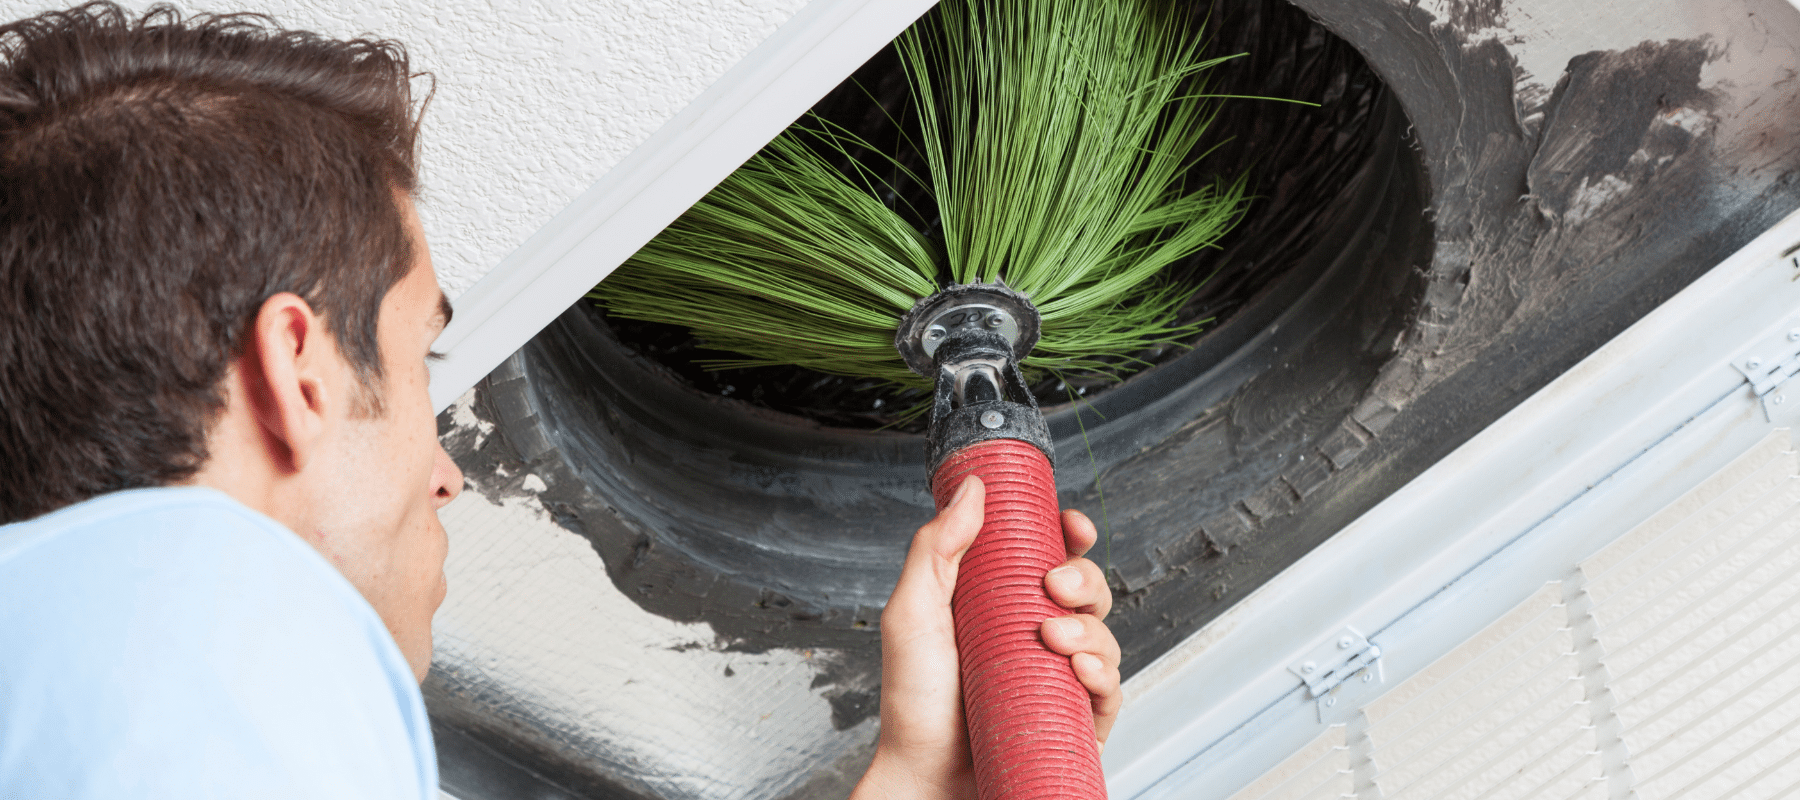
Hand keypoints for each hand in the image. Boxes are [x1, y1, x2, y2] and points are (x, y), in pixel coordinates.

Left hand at [851, 476, 1123, 799]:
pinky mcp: (1074, 719)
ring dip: (1091, 626)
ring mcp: (1057, 677)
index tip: (1071, 525)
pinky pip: (1111, 690)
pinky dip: (1104, 674)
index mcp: (1002, 602)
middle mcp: (1035, 635)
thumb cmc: (913, 702)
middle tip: (1054, 586)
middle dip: (1084, 577)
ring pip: (1105, 634)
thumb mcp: (913, 613)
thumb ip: (936, 548)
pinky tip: (1080, 670)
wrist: (924, 777)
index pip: (1050, 556)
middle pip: (1087, 588)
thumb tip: (973, 488)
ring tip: (1053, 637)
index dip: (1070, 535)